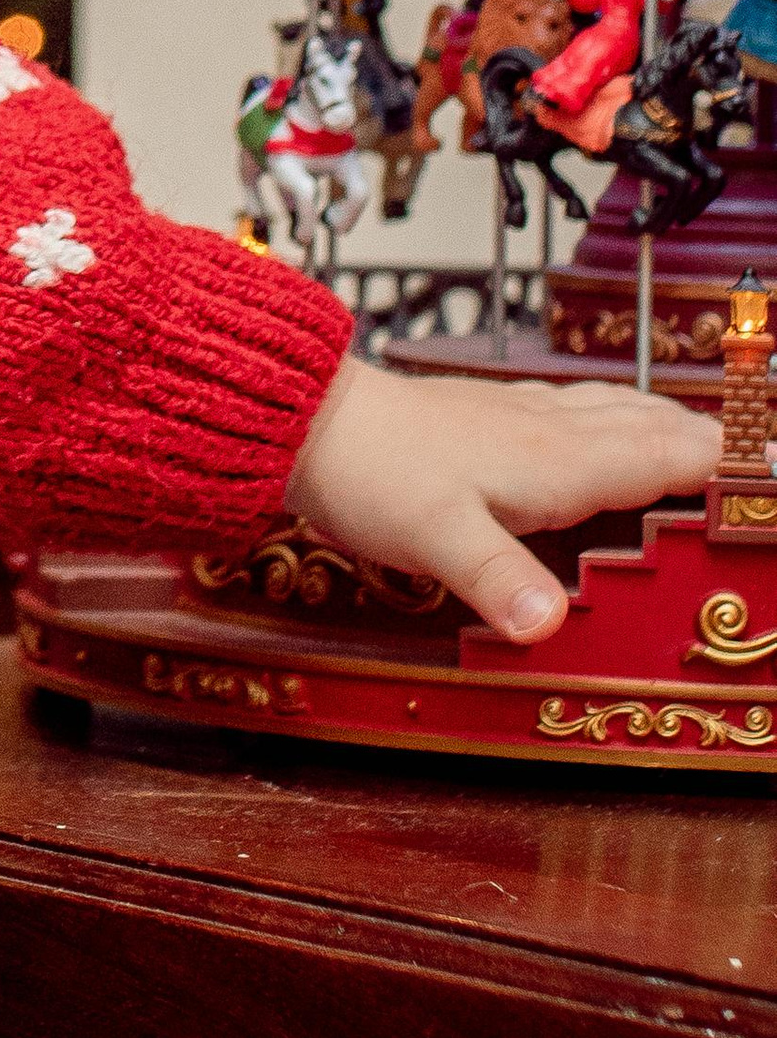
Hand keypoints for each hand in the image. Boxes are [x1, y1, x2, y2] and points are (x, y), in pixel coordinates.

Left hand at [286, 353, 720, 640]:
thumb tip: (546, 627)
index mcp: (559, 460)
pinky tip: (606, 423)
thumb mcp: (436, 539)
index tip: (770, 484)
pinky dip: (617, 418)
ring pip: (618, 411)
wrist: (306, 418)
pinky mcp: (492, 415)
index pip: (670, 455)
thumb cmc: (372, 473)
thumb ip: (497, 580)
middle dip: (715, 442)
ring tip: (710, 439)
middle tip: (759, 464)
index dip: (728, 467)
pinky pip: (579, 410)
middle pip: (656, 426)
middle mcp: (551, 430)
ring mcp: (520, 416)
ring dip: (669, 423)